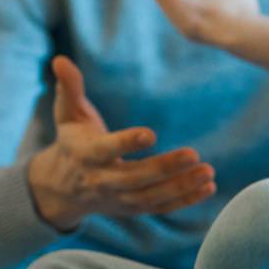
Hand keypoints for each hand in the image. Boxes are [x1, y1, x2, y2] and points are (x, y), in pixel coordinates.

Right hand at [26, 56, 215, 229]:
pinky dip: (184, 200)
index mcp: (86, 155)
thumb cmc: (73, 141)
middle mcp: (102, 181)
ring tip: (207, 171)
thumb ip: (69, 87)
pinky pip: (160, 207)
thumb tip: (60, 60)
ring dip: (180, 186)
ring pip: (150, 197)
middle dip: (164, 168)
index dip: (126, 143)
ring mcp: (118, 199)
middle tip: (193, 154)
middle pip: (134, 178)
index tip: (151, 134)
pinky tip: (208, 187)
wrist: (63, 188)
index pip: (106, 150)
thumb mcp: (67, 114)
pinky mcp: (133, 208)